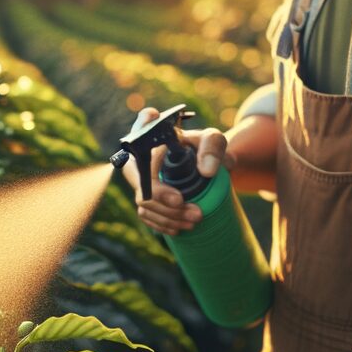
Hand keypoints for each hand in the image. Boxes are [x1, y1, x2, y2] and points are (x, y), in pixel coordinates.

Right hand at [121, 107, 233, 235]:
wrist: (208, 171)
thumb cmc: (207, 150)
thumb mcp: (215, 142)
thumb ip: (213, 148)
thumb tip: (206, 171)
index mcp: (158, 133)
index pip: (144, 123)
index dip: (144, 125)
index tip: (155, 123)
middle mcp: (143, 154)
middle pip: (137, 174)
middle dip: (158, 194)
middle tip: (182, 202)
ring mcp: (141, 178)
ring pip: (143, 200)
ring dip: (167, 214)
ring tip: (196, 218)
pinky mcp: (145, 198)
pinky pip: (146, 215)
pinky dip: (163, 224)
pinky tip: (180, 227)